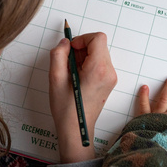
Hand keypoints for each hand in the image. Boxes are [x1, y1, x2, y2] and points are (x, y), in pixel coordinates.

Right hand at [49, 32, 116, 162]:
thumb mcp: (55, 78)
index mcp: (98, 69)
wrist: (77, 129)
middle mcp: (109, 72)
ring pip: (99, 53)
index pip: (98, 38)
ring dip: (84, 57)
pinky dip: (88, 64)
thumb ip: (58, 54)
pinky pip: (100, 63)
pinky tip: (78, 77)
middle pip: (98, 45)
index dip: (82, 39)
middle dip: (81, 49)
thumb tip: (65, 43)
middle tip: (68, 63)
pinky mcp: (109, 82)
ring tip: (72, 73)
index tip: (71, 48)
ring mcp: (111, 78)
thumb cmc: (67, 109)